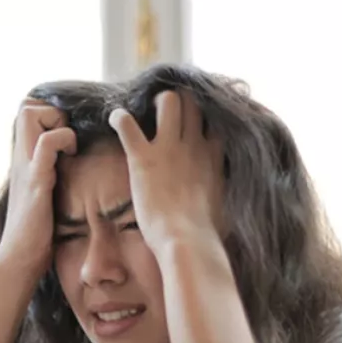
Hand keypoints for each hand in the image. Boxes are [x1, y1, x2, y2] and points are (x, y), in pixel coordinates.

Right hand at [0, 99, 76, 281]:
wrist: (19, 260)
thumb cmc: (35, 235)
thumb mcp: (43, 197)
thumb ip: (49, 177)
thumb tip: (70, 171)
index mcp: (23, 161)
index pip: (27, 112)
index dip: (49, 113)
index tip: (67, 134)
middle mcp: (20, 158)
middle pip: (26, 106)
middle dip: (52, 111)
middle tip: (68, 137)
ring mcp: (26, 167)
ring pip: (30, 115)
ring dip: (56, 122)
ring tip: (69, 147)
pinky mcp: (35, 181)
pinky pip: (46, 144)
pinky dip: (62, 140)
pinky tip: (70, 157)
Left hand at [108, 89, 223, 256]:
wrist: (187, 241)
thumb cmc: (207, 234)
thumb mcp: (226, 206)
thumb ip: (223, 191)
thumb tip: (224, 200)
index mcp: (214, 157)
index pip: (215, 121)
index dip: (205, 116)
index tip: (195, 121)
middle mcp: (194, 145)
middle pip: (193, 102)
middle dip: (181, 101)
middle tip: (167, 111)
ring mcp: (169, 148)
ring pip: (168, 101)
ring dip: (156, 103)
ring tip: (146, 111)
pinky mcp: (143, 158)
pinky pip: (127, 124)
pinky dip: (119, 118)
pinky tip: (115, 119)